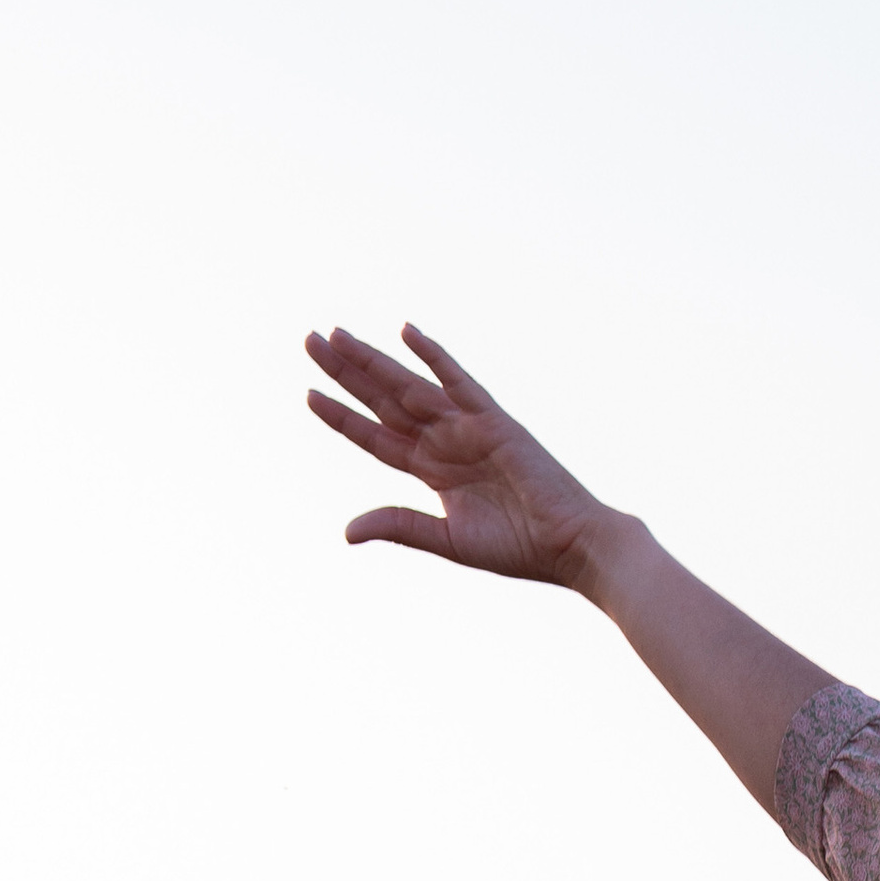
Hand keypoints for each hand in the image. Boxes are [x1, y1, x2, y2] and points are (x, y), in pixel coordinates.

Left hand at [304, 323, 613, 587]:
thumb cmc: (520, 548)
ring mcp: (468, 428)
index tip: (308, 394)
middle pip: (384, 400)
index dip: (343, 417)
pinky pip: (459, 382)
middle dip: (346, 372)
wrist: (571, 546)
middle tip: (309, 340)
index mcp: (434, 471)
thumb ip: (400, 526)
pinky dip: (434, 357)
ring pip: (409, 386)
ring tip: (335, 335)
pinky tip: (407, 333)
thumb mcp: (447, 540)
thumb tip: (347, 531)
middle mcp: (445, 442)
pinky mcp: (494, 421)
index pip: (376, 437)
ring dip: (373, 360)